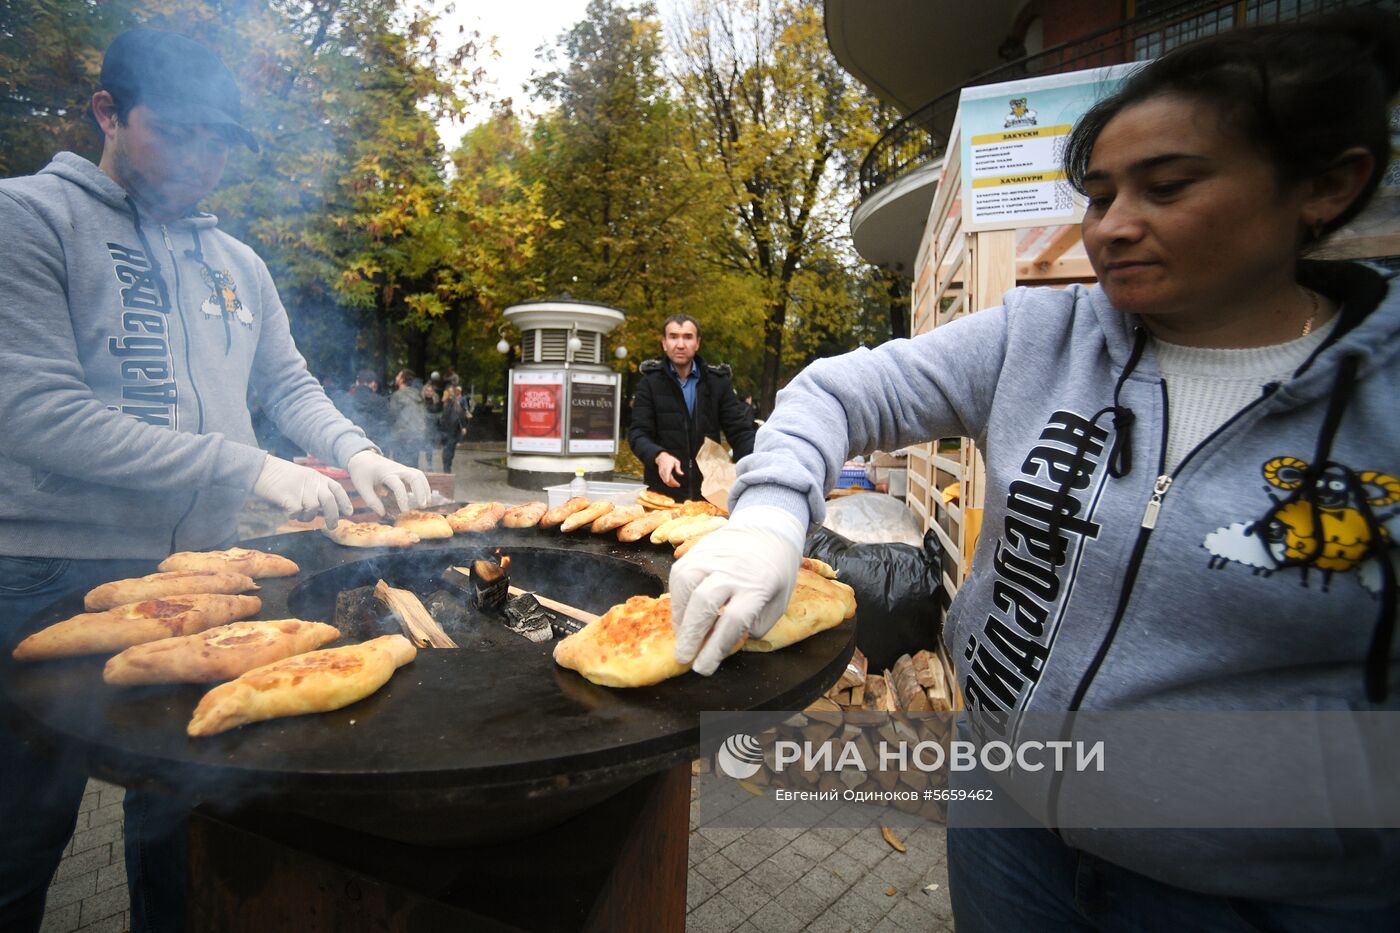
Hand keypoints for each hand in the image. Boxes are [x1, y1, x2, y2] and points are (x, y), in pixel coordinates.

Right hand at [253, 455, 352, 527]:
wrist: (262, 469)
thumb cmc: (281, 475)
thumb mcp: (303, 476)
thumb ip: (315, 488)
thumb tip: (324, 507)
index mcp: (317, 477)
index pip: (336, 489)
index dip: (344, 501)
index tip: (349, 512)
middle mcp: (312, 482)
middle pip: (329, 501)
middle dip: (333, 516)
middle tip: (332, 526)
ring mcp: (301, 489)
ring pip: (312, 509)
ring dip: (307, 516)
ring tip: (299, 514)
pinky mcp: (289, 496)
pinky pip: (297, 512)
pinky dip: (293, 515)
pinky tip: (288, 511)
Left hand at [346, 449, 430, 514]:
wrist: (363, 458)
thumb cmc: (361, 474)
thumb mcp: (362, 488)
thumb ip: (372, 501)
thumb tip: (383, 514)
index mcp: (385, 473)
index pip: (398, 486)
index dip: (403, 499)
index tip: (405, 511)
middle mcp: (396, 469)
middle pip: (414, 477)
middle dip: (420, 492)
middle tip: (422, 506)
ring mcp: (402, 468)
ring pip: (419, 475)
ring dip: (425, 488)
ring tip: (426, 503)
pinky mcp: (405, 469)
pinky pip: (418, 475)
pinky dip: (424, 485)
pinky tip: (424, 497)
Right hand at [656, 451, 683, 487]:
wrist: (662, 458)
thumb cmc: (670, 459)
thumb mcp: (676, 462)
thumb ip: (678, 468)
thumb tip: (682, 474)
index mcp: (668, 466)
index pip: (667, 472)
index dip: (667, 477)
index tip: (667, 481)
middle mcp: (664, 470)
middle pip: (667, 478)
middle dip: (673, 483)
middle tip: (678, 485)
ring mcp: (661, 473)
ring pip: (665, 481)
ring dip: (671, 484)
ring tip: (676, 485)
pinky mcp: (661, 475)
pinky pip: (664, 480)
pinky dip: (668, 483)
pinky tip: (672, 484)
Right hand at [670, 505, 805, 675]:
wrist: (768, 529)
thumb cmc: (775, 571)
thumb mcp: (778, 601)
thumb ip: (756, 625)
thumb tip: (727, 641)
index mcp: (758, 585)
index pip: (733, 621)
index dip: (715, 648)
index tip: (704, 667)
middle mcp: (733, 569)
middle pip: (705, 604)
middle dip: (691, 635)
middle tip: (683, 657)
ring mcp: (713, 555)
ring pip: (687, 585)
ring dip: (680, 615)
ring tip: (682, 635)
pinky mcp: (698, 549)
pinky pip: (680, 574)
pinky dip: (677, 597)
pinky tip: (682, 613)